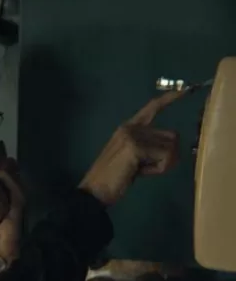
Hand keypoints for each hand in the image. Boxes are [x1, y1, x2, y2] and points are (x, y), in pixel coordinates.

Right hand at [79, 90, 189, 204]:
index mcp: (128, 128)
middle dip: (168, 156)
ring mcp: (132, 136)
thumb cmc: (112, 178)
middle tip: (148, 168)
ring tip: (142, 171)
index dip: (169, 99)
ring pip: (171, 147)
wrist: (94, 190)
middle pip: (172, 136)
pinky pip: (165, 158)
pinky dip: (158, 170)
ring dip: (163, 164)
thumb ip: (147, 147)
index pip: (151, 108)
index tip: (186, 90)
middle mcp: (131, 127)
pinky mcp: (135, 148)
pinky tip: (141, 173)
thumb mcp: (131, 157)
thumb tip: (171, 150)